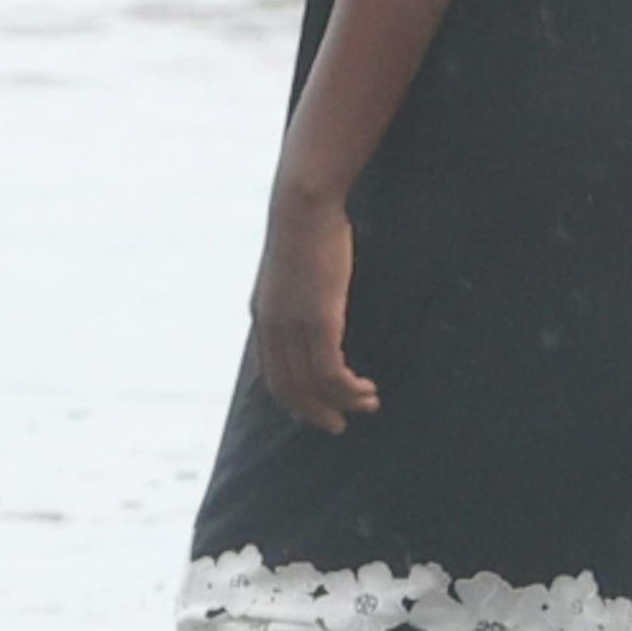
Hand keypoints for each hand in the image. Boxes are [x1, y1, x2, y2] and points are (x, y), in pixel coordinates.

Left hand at [248, 183, 374, 427]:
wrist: (302, 205)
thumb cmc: (306, 225)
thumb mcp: (295, 265)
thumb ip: (301, 287)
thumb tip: (320, 293)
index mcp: (263, 316)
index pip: (273, 373)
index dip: (294, 398)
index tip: (317, 409)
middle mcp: (272, 327)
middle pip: (288, 388)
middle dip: (314, 412)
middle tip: (338, 425)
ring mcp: (293, 326)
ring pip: (313, 385)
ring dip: (341, 402)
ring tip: (367, 405)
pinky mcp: (319, 321)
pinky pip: (331, 371)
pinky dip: (348, 388)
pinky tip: (366, 388)